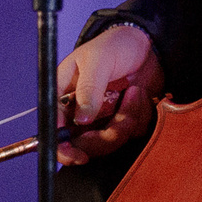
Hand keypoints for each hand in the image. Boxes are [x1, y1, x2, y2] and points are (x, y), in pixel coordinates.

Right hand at [56, 22, 164, 165]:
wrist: (146, 45)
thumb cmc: (115, 45)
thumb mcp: (99, 59)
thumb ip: (89, 88)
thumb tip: (81, 119)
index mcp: (64, 94)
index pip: (54, 129)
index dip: (63, 148)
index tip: (79, 156)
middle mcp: (80, 110)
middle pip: (83, 144)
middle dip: (106, 136)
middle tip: (123, 116)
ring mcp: (102, 118)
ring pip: (109, 141)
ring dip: (126, 120)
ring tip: (135, 93)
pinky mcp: (122, 120)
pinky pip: (130, 132)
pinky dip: (139, 115)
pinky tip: (140, 95)